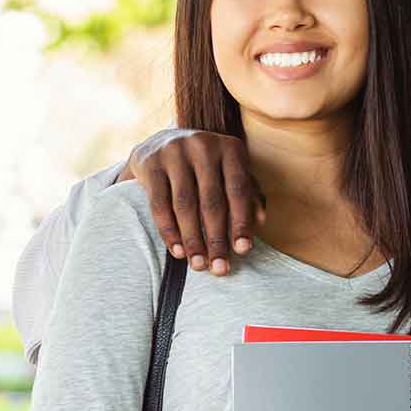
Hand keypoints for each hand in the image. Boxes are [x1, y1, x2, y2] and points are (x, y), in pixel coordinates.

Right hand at [122, 129, 263, 274]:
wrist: (162, 143)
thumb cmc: (208, 166)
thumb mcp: (231, 172)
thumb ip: (249, 194)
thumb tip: (260, 222)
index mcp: (230, 148)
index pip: (238, 190)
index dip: (241, 222)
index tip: (242, 251)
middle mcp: (203, 146)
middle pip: (212, 201)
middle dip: (216, 238)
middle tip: (219, 268)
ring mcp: (174, 152)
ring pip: (185, 205)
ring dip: (192, 239)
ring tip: (199, 264)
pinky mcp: (150, 163)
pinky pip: (159, 204)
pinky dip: (169, 231)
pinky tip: (177, 251)